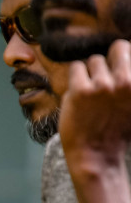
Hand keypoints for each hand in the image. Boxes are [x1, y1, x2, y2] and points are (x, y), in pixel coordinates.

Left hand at [62, 40, 130, 174]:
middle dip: (111, 59)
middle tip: (105, 76)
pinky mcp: (81, 90)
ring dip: (91, 72)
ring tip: (92, 91)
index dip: (126, 58)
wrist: (97, 155)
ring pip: (94, 59)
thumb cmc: (117, 129)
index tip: (120, 70)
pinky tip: (79, 91)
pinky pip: (76, 67)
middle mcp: (127, 80)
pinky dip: (76, 76)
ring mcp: (103, 84)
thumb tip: (127, 53)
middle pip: (118, 47)